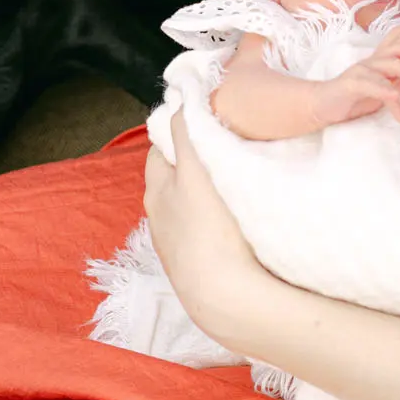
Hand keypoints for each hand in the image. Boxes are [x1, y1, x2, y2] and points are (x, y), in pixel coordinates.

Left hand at [145, 112, 273, 345]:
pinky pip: (211, 232)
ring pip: (196, 206)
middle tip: (232, 148)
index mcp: (156, 192)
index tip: (210, 122)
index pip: (163, 148)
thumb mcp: (194, 169)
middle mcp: (162, 219)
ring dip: (212, 193)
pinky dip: (221, 222)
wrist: (225, 298)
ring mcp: (181, 246)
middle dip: (199, 162)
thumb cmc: (208, 231)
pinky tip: (243, 221)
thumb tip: (184, 100)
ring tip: (242, 182)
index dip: (184, 132)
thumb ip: (187, 132)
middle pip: (179, 177)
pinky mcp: (202, 267)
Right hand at [309, 52, 399, 127]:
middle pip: (398, 55)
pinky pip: (371, 85)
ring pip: (388, 68)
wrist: (321, 106)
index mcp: (378, 64)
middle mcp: (370, 63)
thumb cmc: (350, 99)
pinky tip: (398, 95)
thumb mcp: (378, 94)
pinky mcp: (351, 83)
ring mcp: (361, 71)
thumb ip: (395, 86)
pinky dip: (386, 89)